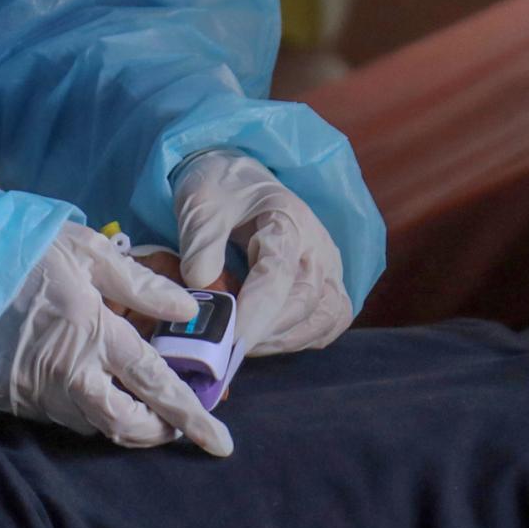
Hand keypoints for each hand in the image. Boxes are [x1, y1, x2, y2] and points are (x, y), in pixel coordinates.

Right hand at [0, 223, 233, 455]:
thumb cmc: (27, 250)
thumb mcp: (90, 251)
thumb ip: (142, 284)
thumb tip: (188, 309)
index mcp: (93, 331)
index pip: (155, 383)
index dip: (191, 415)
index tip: (219, 441)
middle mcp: (67, 372)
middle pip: (126, 424)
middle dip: (160, 430)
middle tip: (182, 421)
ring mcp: (36, 390)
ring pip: (95, 424)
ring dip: (126, 419)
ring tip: (145, 398)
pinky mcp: (11, 398)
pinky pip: (63, 415)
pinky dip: (90, 407)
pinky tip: (96, 382)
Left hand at [172, 151, 353, 355]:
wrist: (238, 180)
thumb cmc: (221, 189)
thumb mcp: (201, 202)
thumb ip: (201, 242)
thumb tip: (202, 287)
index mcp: (288, 219)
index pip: (279, 273)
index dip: (256, 312)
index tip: (231, 339)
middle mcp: (318, 246)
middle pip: (305, 301)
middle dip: (266, 332)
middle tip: (225, 348)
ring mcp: (328, 267)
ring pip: (323, 318)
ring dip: (283, 340)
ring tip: (241, 345)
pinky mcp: (327, 286)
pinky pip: (326, 323)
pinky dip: (298, 339)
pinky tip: (264, 341)